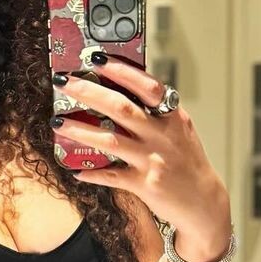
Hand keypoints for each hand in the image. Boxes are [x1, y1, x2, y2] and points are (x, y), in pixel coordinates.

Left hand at [52, 59, 226, 228]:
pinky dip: (92, 172)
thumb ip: (156, 113)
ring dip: (80, 130)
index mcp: (173, 118)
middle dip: (89, 92)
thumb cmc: (186, 162)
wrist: (203, 202)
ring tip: (58, 122)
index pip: (147, 86)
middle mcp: (163, 136)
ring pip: (110, 140)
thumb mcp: (179, 131)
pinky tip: (75, 168)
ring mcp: (153, 161)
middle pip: (121, 108)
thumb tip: (120, 91)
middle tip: (65, 83)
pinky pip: (111, 175)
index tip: (97, 59)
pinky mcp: (145, 185)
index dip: (121, 71)